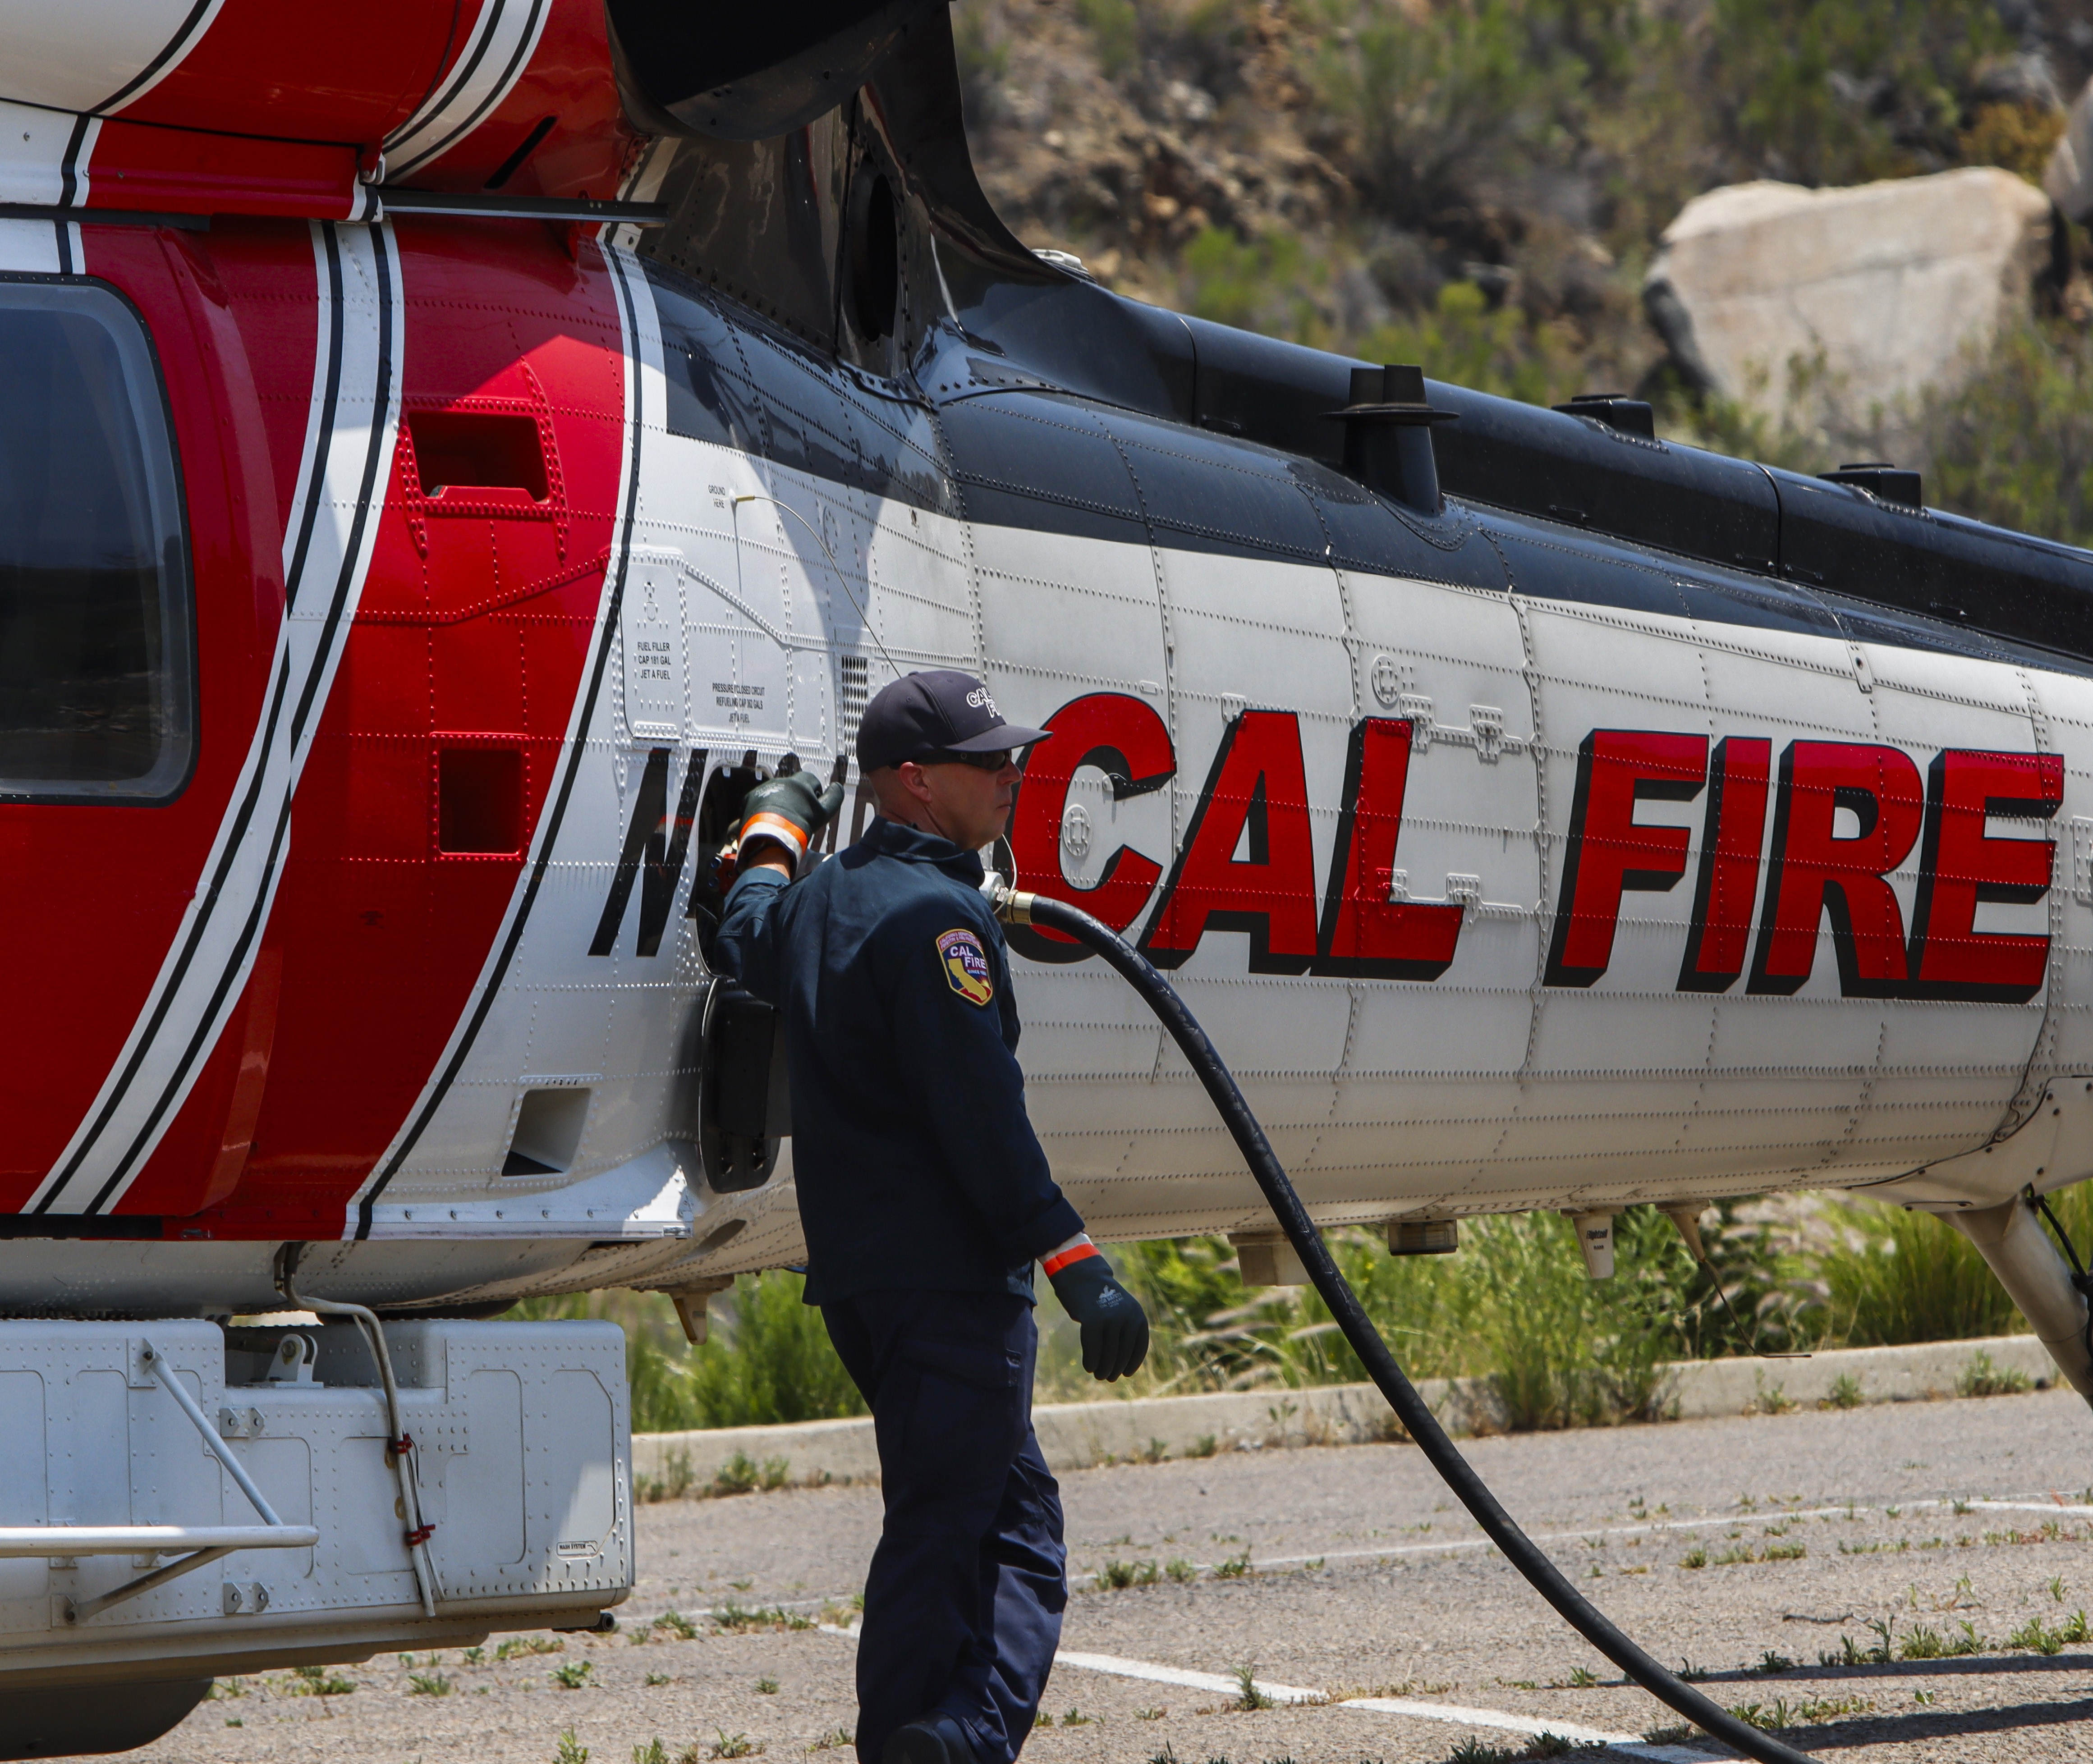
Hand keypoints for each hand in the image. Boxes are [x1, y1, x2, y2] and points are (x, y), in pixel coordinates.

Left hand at [738, 772, 846, 870]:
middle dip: (795, 798)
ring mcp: (764, 789)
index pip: (811, 780)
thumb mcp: (824, 812)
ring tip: (780, 821)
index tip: (812, 807)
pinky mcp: (750, 798)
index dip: (814, 793)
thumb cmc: (800, 824)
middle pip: (792, 787)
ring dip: (779, 803)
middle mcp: (781, 781)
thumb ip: (834, 797)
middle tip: (796, 816)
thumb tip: (837, 785)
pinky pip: (760, 800)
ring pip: (775, 793)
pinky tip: (767, 822)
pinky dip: (764, 808)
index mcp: (799, 783)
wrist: (770, 835)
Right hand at [1048, 1252, 1148, 1381]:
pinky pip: (1093, 1349)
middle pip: (1123, 1353)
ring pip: (1109, 1354)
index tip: (1126, 1373)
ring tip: (1099, 1375)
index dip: (1133, 1362)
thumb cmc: (1100, 1297)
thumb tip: (1123, 1363)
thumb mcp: (1120, 1310)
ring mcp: (1110, 1318)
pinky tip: (1088, 1367)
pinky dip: (1091, 1361)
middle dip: (1115, 1369)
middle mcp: (1127, 1316)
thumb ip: (1125, 1330)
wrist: (1082, 1276)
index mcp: (1137, 1314)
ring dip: (1104, 1369)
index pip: (1140, 1346)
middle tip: (1108, 1378)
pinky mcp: (1092, 1321)